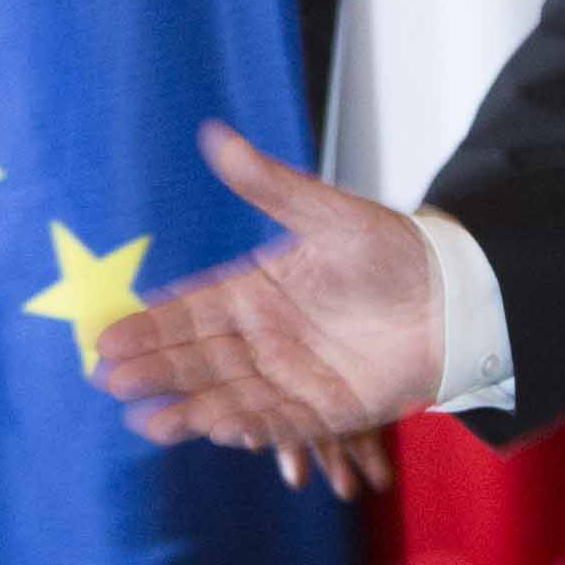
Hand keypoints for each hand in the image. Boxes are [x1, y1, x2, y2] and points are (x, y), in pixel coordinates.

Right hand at [85, 122, 432, 498]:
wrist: (460, 296)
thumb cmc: (394, 248)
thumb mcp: (326, 212)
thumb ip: (268, 184)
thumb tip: (215, 134)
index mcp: (257, 290)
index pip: (190, 310)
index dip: (149, 325)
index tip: (105, 337)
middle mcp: (266, 337)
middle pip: (199, 358)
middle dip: (155, 372)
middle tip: (106, 381)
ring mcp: (293, 376)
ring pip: (229, 396)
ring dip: (189, 409)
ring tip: (148, 423)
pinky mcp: (328, 409)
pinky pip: (281, 422)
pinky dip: (250, 428)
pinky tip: (217, 430)